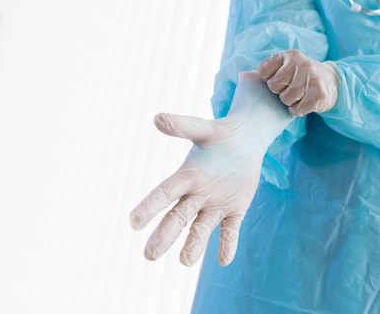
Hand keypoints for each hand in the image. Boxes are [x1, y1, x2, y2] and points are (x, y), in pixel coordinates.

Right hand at [130, 71, 292, 266]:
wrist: (246, 141)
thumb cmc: (221, 135)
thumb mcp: (205, 129)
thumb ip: (184, 126)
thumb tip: (157, 118)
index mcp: (186, 176)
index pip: (165, 193)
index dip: (150, 206)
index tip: (134, 222)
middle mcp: (196, 195)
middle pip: (177, 217)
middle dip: (164, 235)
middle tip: (149, 255)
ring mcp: (215, 205)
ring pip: (201, 228)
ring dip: (193, 245)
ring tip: (185, 261)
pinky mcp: (234, 211)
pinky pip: (230, 230)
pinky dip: (227, 244)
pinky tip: (224, 260)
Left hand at [258, 49, 338, 116]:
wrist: (332, 82)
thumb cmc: (301, 77)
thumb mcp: (287, 66)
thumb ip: (270, 69)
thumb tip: (244, 77)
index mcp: (290, 54)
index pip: (264, 71)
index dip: (268, 80)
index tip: (278, 82)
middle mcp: (302, 63)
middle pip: (274, 86)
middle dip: (279, 92)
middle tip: (289, 90)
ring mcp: (313, 77)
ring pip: (286, 98)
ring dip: (289, 102)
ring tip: (297, 97)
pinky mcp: (320, 94)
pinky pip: (298, 109)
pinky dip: (297, 110)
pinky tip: (303, 104)